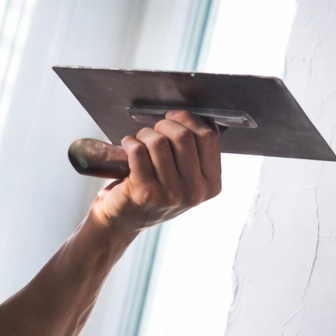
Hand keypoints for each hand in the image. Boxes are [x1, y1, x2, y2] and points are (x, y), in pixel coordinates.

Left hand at [90, 110, 221, 234]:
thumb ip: (195, 151)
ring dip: (145, 134)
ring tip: (139, 141)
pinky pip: (138, 151)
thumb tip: (190, 116)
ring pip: (159, 142)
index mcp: (211, 185)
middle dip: (164, 124)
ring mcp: (170, 195)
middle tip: (154, 130)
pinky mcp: (144, 193)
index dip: (189, 119)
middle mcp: (194, 192)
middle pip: (184, 136)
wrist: (124, 219)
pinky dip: (130, 143)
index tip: (174, 117)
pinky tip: (127, 147)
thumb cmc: (155, 191)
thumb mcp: (186, 177)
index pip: (209, 138)